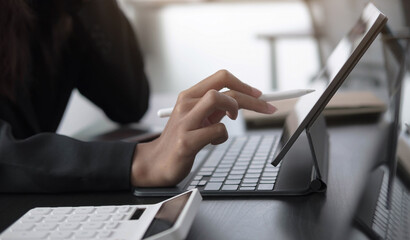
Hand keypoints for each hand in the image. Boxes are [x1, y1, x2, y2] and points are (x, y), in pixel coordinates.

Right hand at [131, 70, 276, 186]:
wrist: (157, 162)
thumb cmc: (182, 138)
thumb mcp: (198, 117)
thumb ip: (216, 107)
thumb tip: (243, 99)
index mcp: (189, 95)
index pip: (221, 77)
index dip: (243, 84)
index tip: (259, 94)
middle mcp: (186, 104)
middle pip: (225, 88)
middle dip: (253, 98)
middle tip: (268, 108)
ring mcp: (185, 122)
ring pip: (217, 99)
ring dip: (235, 109)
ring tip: (232, 120)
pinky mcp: (186, 141)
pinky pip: (217, 131)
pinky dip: (222, 137)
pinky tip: (214, 142)